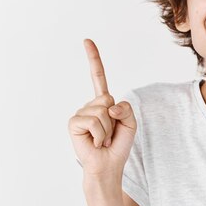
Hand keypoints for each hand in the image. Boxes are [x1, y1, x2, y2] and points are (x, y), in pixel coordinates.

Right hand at [67, 38, 136, 176]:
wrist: (108, 165)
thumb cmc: (118, 145)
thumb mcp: (130, 123)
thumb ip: (126, 108)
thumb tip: (109, 105)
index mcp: (103, 102)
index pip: (98, 77)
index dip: (93, 59)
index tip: (86, 40)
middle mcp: (90, 105)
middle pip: (107, 98)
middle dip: (115, 119)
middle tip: (109, 134)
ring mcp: (80, 113)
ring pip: (102, 111)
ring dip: (108, 129)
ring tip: (103, 139)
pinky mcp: (74, 123)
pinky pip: (93, 121)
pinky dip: (100, 134)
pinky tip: (95, 142)